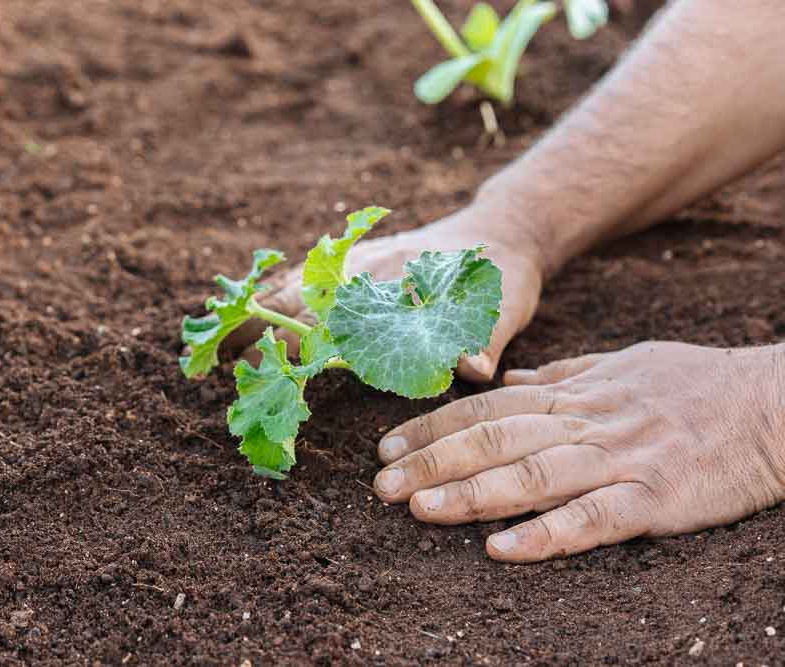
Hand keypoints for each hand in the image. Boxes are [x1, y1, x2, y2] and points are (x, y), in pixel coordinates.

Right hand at [248, 205, 545, 381]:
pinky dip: (275, 291)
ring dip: (257, 310)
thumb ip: (486, 337)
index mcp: (395, 280)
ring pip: (294, 284)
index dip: (301, 346)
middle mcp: (367, 268)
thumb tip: (474, 368)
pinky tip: (252, 308)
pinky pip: (305, 274)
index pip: (337, 318)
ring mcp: (358, 262)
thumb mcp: (504, 304)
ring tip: (219, 339)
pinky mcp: (358, 259)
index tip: (267, 367)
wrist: (502, 229)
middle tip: (221, 359)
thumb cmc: (501, 273)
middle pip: (299, 297)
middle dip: (260, 328)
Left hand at [373, 342, 784, 561]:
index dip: (432, 426)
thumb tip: (505, 381)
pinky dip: (547, 535)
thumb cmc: (693, 383)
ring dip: (471, 494)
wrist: (771, 403)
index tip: (387, 445)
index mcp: (574, 392)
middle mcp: (587, 421)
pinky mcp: (655, 497)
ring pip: (533, 475)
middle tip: (381, 485)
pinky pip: (594, 519)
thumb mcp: (619, 364)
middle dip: (432, 461)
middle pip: (495, 439)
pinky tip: (503, 550)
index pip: (486, 408)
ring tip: (420, 510)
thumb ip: (559, 375)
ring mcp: (620, 459)